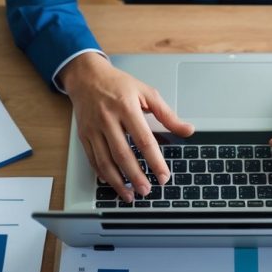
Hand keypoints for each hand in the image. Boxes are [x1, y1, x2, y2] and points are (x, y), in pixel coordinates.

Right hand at [61, 53, 193, 201]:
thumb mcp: (146, 92)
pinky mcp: (84, 135)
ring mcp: (93, 128)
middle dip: (136, 176)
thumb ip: (167, 114)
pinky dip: (102, 174)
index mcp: (126, 107)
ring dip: (118, 181)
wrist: (86, 76)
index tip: (164, 175)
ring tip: (130, 195)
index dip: (155, 161)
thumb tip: (187, 130)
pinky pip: (92, 159)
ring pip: (105, 161)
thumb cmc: (118, 84)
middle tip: (147, 191)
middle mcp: (108, 119)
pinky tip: (112, 182)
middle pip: (123, 154)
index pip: (144, 140)